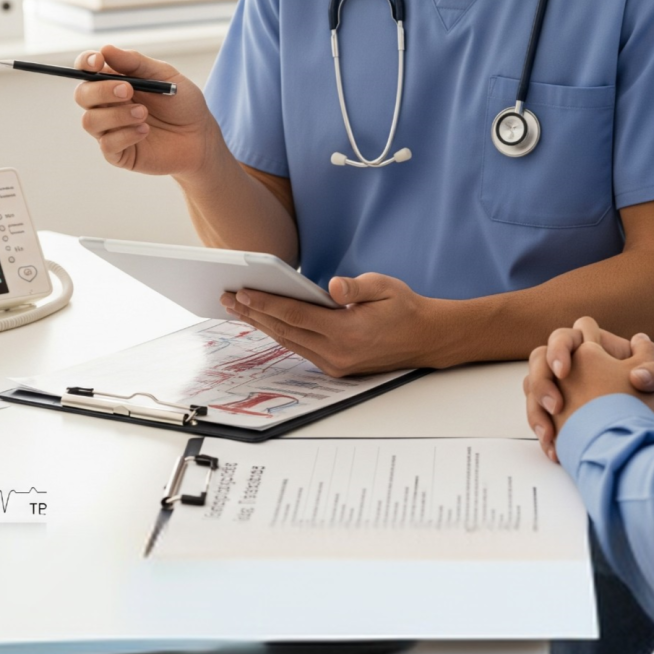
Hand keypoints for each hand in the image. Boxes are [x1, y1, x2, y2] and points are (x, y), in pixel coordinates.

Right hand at [74, 45, 221, 178]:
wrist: (201, 137)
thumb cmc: (183, 104)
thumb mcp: (165, 76)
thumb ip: (136, 63)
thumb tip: (105, 49)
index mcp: (114, 82)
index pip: (86, 70)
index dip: (86, 63)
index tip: (98, 62)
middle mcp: (107, 105)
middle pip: (82, 95)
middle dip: (102, 91)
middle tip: (128, 90)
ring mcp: (111, 130)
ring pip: (91, 121)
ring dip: (116, 115)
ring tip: (144, 114)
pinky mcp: (120, 153)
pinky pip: (107, 145)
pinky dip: (125, 135)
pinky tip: (145, 131)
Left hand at [221, 272, 441, 376]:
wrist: (425, 338)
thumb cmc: (405, 308)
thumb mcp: (385, 286)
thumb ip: (356, 287)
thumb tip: (333, 286)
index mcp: (347, 332)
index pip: (295, 315)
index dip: (266, 303)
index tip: (242, 292)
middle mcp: (337, 353)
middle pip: (284, 331)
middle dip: (254, 313)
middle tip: (228, 299)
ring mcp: (336, 364)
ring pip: (289, 342)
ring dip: (263, 325)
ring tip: (240, 309)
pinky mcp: (337, 367)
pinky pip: (300, 349)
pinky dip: (281, 334)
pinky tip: (267, 323)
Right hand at [524, 317, 653, 460]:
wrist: (649, 427)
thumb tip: (639, 375)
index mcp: (592, 346)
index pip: (565, 337)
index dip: (559, 350)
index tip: (565, 373)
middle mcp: (572, 365)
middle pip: (539, 362)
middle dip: (542, 384)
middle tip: (555, 407)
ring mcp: (560, 388)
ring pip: (533, 390)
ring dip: (536, 413)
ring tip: (549, 436)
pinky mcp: (557, 413)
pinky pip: (538, 417)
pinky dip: (543, 433)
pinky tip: (553, 448)